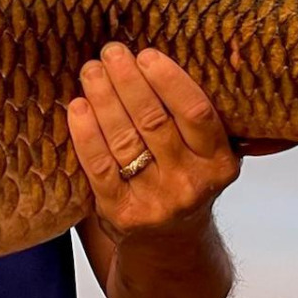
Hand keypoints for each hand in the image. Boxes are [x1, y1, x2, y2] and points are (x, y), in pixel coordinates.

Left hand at [68, 43, 242, 244]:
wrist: (171, 245)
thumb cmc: (186, 181)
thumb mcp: (209, 155)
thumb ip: (198, 117)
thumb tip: (171, 57)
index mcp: (219, 163)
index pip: (196, 112)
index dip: (169, 79)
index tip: (146, 55)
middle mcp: (190, 184)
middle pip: (153, 121)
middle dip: (128, 81)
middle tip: (111, 53)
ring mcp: (155, 202)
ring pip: (124, 140)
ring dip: (104, 98)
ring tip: (92, 71)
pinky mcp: (120, 214)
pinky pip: (99, 166)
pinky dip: (86, 133)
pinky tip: (78, 107)